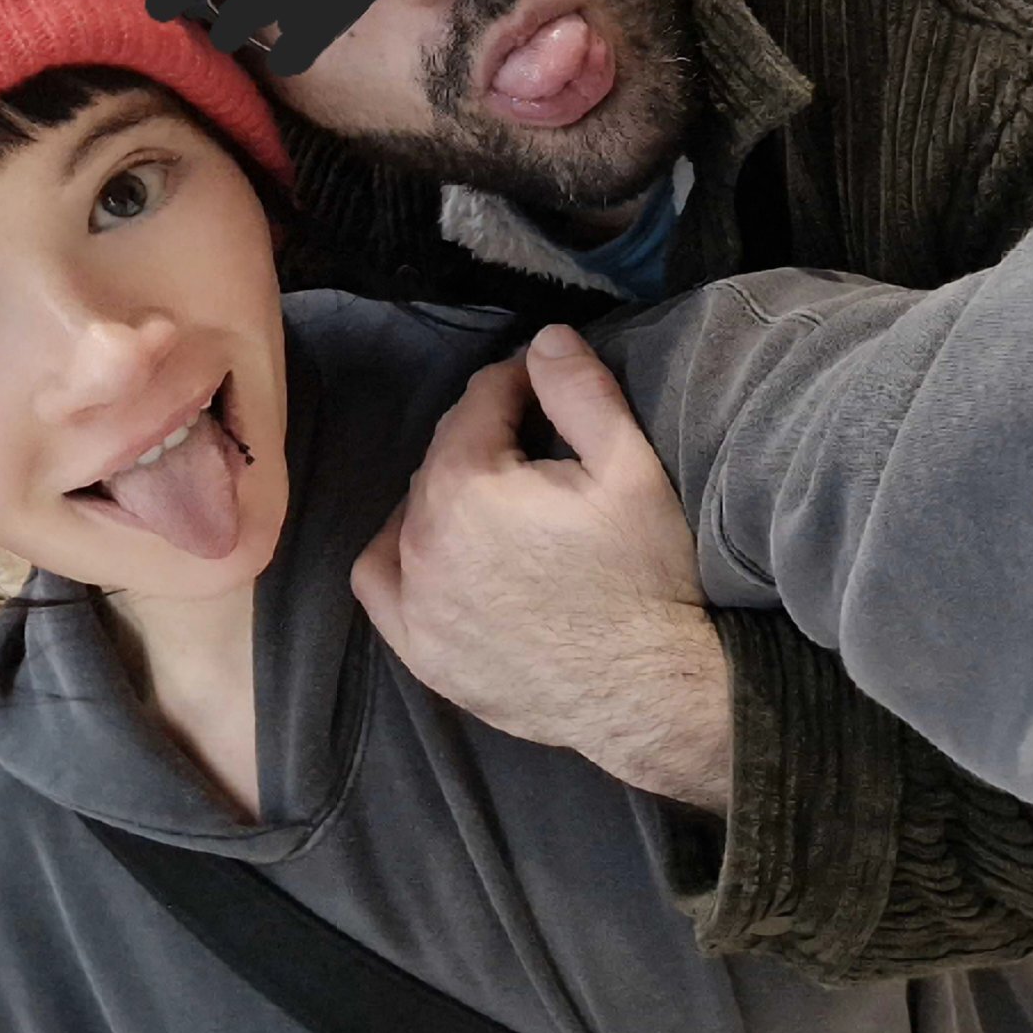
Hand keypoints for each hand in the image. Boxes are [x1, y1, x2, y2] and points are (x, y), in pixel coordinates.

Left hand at [352, 325, 730, 812]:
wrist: (653, 693)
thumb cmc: (646, 579)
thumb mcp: (632, 469)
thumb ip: (581, 392)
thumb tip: (543, 338)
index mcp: (466, 484)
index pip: (478, 401)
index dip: (517, 384)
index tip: (544, 387)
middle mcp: (421, 538)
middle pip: (443, 455)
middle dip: (484, 438)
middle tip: (535, 446)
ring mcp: (414, 600)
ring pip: (411, 512)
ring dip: (445, 492)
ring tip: (498, 498)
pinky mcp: (419, 650)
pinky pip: (379, 581)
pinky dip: (399, 553)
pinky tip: (434, 547)